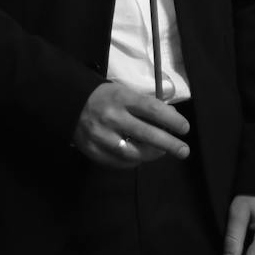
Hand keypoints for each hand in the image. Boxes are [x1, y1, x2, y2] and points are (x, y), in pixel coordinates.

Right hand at [73, 82, 190, 168]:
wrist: (70, 104)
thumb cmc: (105, 97)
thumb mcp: (124, 92)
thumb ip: (145, 106)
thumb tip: (171, 120)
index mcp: (122, 98)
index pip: (153, 110)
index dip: (172, 120)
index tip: (185, 128)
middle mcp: (112, 117)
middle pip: (147, 135)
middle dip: (170, 144)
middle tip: (184, 151)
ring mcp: (101, 136)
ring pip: (134, 153)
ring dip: (152, 155)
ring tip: (161, 152)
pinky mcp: (93, 151)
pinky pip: (119, 162)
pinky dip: (134, 162)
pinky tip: (141, 157)